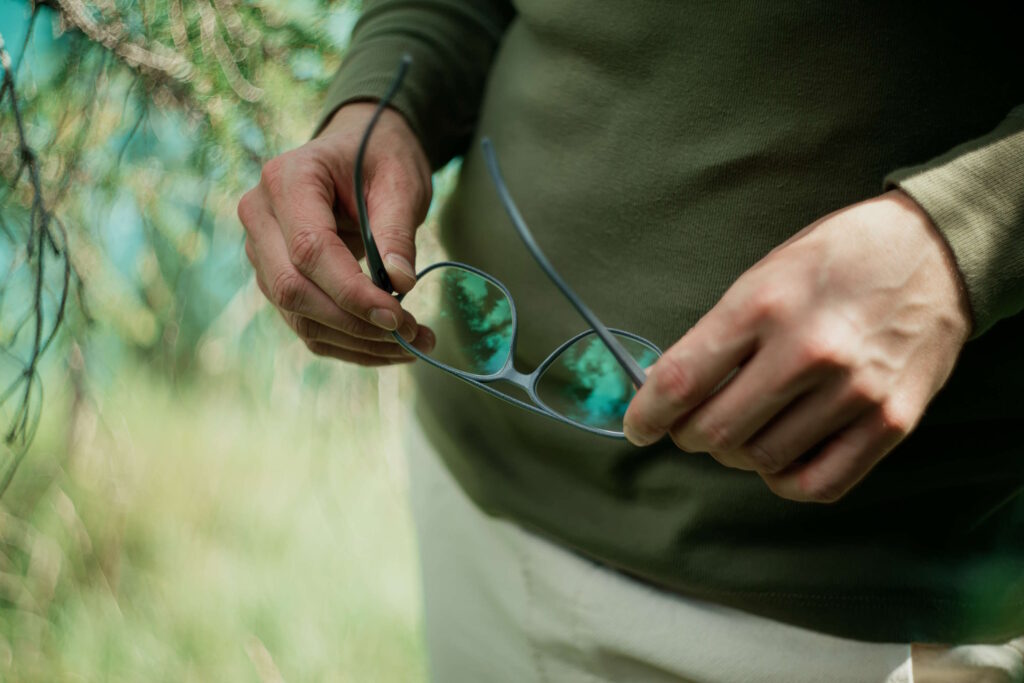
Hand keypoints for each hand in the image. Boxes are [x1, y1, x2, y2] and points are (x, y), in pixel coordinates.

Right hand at [238, 103, 435, 364]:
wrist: (357, 153)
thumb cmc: (378, 158)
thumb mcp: (400, 182)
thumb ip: (397, 231)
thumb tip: (401, 284)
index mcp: (287, 180)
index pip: (309, 250)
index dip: (352, 291)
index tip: (398, 316)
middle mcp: (260, 217)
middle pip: (293, 289)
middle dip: (354, 323)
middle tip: (413, 335)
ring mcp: (261, 252)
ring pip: (298, 316)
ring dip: (357, 342)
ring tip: (415, 342)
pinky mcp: (276, 279)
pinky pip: (306, 324)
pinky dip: (350, 344)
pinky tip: (390, 346)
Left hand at [623, 191, 970, 501]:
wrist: (933, 251)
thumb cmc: (834, 260)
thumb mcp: (764, 275)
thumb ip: (718, 336)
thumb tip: (669, 392)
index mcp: (764, 306)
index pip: (682, 381)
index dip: (647, 414)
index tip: (638, 426)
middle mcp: (807, 351)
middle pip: (715, 431)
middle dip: (688, 436)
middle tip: (690, 426)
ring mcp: (854, 391)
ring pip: (761, 460)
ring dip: (735, 454)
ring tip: (740, 431)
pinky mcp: (891, 421)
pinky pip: (818, 484)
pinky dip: (783, 481)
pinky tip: (778, 458)